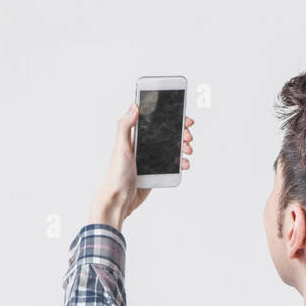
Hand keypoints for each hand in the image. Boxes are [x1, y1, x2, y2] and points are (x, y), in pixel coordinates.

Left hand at [88, 104, 194, 229]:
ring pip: (172, 149)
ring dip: (183, 147)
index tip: (183, 118)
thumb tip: (134, 106)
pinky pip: (172, 165)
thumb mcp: (120, 147)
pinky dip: (181, 163)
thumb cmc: (116, 174)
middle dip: (181, 133)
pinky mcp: (156, 172)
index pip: (155, 122)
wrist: (119, 199)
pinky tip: (184, 164)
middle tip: (188, 136)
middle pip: (168, 134)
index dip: (170, 118)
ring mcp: (151, 160)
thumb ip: (125, 126)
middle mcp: (144, 147)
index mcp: (136, 137)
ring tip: (188, 150)